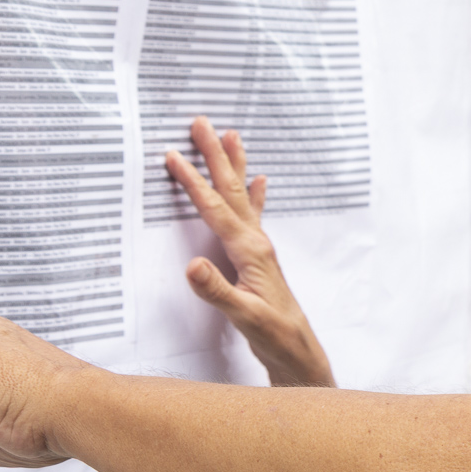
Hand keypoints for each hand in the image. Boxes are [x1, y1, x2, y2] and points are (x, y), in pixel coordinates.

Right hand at [166, 117, 333, 387]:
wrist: (296, 350)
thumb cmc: (272, 334)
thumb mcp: (242, 316)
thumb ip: (217, 291)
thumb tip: (193, 266)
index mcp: (250, 250)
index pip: (215, 208)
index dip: (193, 181)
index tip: (174, 155)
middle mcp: (256, 242)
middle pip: (231, 189)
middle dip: (215, 155)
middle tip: (202, 122)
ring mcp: (259, 248)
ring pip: (241, 196)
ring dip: (233, 165)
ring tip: (230, 135)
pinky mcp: (259, 257)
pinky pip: (253, 215)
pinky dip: (254, 194)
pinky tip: (259, 181)